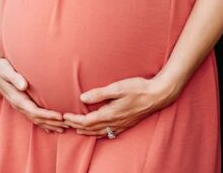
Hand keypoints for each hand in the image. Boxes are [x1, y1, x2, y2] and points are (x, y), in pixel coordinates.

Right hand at [0, 53, 64, 132]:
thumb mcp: (6, 70)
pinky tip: (50, 126)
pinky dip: (42, 122)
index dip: (47, 115)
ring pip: (35, 119)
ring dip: (48, 124)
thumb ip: (15, 78)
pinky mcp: (21, 103)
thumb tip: (23, 86)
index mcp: (16, 98)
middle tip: (66, 125)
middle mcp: (18, 104)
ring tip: (62, 129)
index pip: (34, 111)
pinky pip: (32, 115)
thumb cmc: (1, 67)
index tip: (60, 117)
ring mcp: (19, 105)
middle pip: (37, 118)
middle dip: (51, 122)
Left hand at [62, 75, 177, 137]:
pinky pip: (110, 133)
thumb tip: (82, 98)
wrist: (157, 95)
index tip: (64, 116)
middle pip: (91, 128)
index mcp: (109, 114)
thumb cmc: (138, 88)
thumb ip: (99, 94)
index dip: (74, 119)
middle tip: (65, 123)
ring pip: (100, 132)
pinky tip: (99, 132)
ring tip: (78, 130)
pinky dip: (100, 133)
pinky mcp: (127, 124)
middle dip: (77, 126)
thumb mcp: (117, 88)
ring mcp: (121, 125)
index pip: (86, 121)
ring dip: (87, 132)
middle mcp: (114, 122)